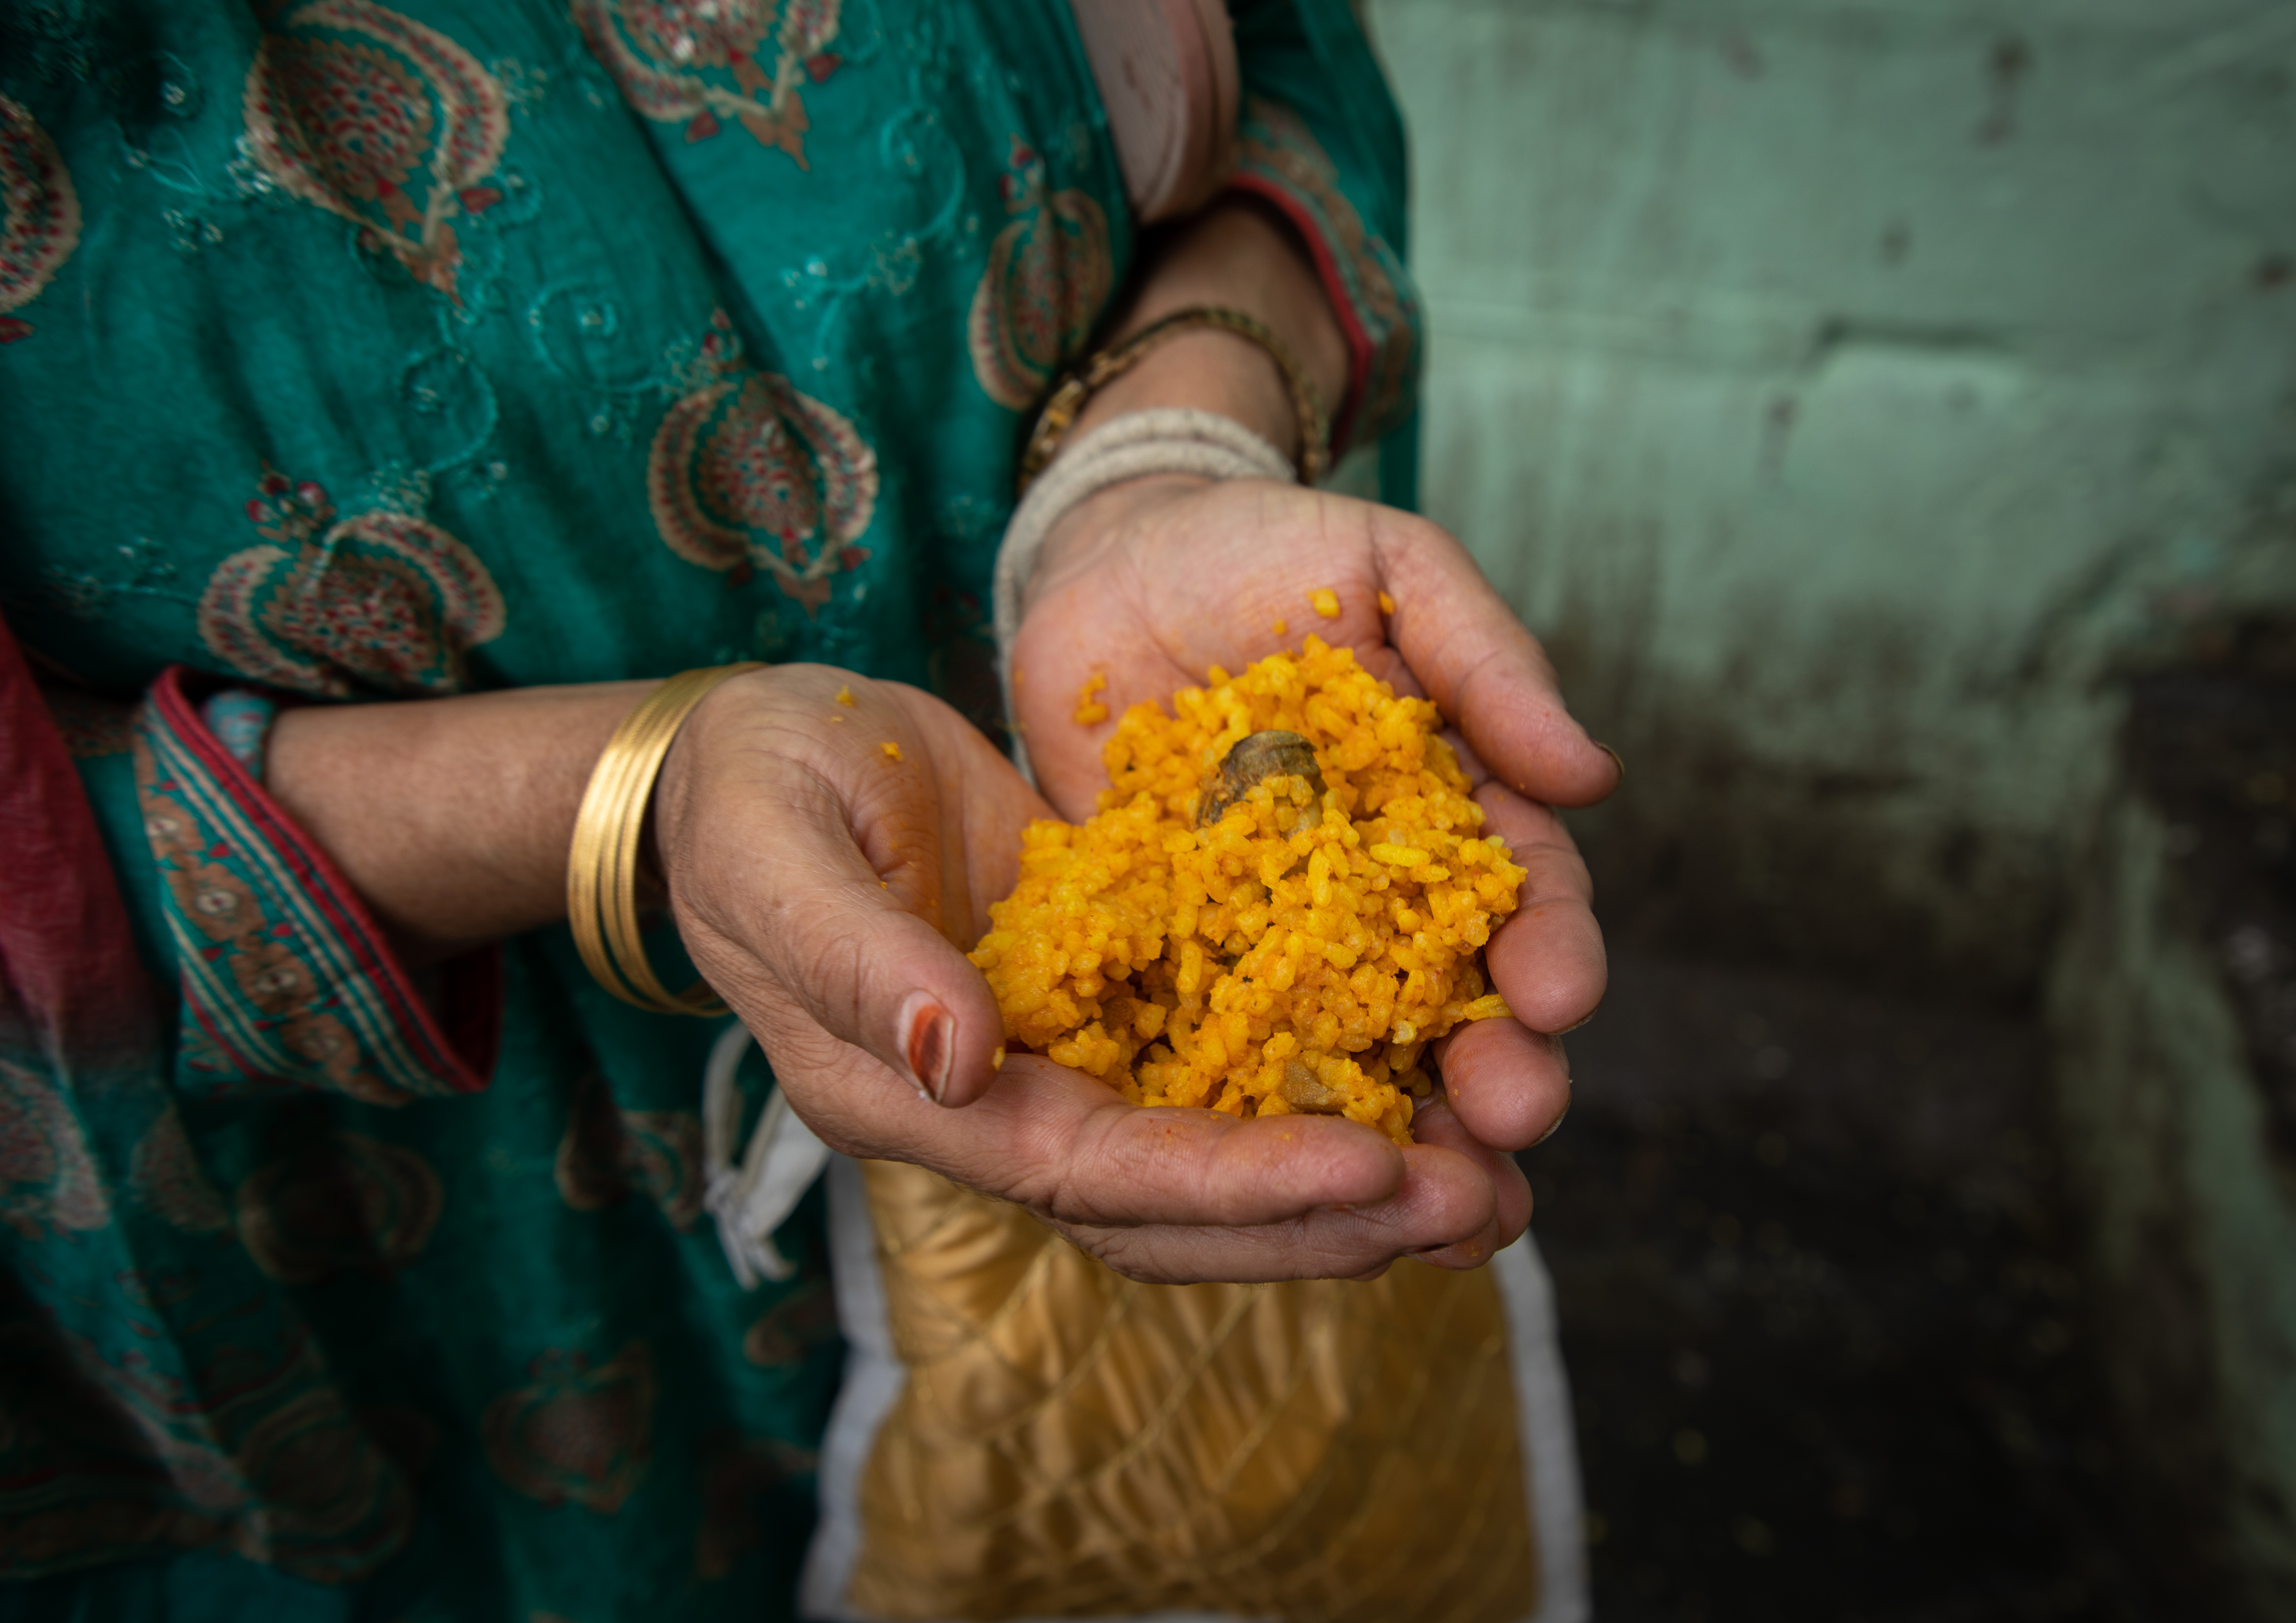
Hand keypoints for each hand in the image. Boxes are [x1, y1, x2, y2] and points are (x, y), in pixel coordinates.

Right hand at [652, 664, 1522, 1282]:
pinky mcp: (1101, 997)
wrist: (747, 765)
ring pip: (1213, 1159)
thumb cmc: (745, 794)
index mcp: (911, 1096)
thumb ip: (859, 961)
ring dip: (1347, 1181)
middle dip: (1324, 1216)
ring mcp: (1053, 1062)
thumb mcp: (775, 853)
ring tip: (1489, 1180)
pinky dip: (1316, 1092)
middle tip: (1476, 1202)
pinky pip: (1218, 1071)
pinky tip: (1421, 1083)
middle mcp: (996, 1108)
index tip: (1371, 1165)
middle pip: (1176, 1207)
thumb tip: (959, 1059)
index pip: (1090, 1173)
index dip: (1231, 1183)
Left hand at [1010, 476, 1615, 1193]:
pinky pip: (1215, 1038)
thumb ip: (1485, 662)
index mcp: (1448, 807)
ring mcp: (1275, 929)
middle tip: (1508, 1125)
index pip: (1523, 893)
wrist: (1115, 554)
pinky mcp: (1174, 947)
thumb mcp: (1391, 568)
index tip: (1560, 997)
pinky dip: (1252, 1114)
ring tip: (1427, 1201)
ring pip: (1352, 1050)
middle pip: (1452, 999)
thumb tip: (1594, 775)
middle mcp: (1374, 889)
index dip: (1552, 948)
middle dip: (1492, 1069)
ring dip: (1395, 1128)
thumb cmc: (1266, 546)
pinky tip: (1272, 1179)